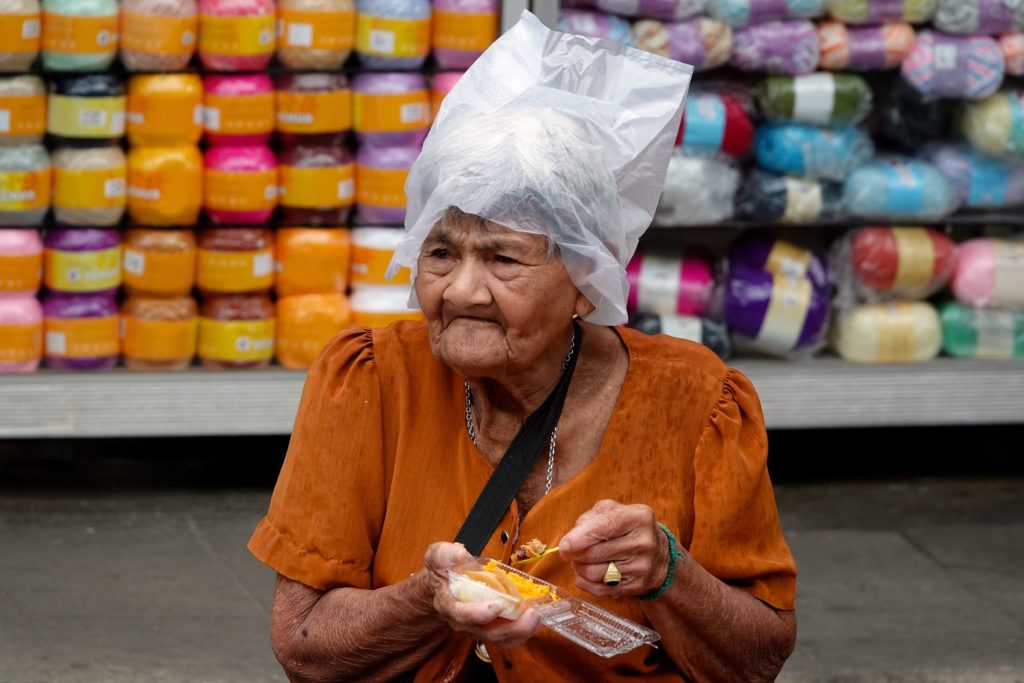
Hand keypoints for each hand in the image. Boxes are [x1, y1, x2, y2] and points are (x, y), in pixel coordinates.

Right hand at [422, 542, 541, 649]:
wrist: (442, 586)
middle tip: (530, 614)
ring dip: (521, 631)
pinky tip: (536, 619)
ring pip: (499, 639)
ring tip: (537, 617)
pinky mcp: (490, 628)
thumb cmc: (443, 570)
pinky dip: (523, 631)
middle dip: (510, 627)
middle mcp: (463, 622)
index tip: (497, 606)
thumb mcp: (437, 556)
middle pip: (486, 633)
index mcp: (448, 604)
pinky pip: (507, 637)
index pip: (461, 615)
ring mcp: (478, 627)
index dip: (479, 613)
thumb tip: (459, 554)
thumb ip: (444, 554)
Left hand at [557, 499, 668, 597]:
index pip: (604, 527)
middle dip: (575, 554)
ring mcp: (642, 566)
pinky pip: (601, 590)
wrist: (658, 554)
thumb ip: (590, 519)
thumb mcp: (613, 512)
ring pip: (595, 573)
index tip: (565, 545)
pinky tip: (586, 575)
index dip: (580, 538)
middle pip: (594, 553)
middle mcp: (643, 542)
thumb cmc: (627, 529)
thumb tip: (571, 540)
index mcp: (637, 517)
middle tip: (569, 552)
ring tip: (581, 561)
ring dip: (580, 568)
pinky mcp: (637, 586)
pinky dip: (586, 583)